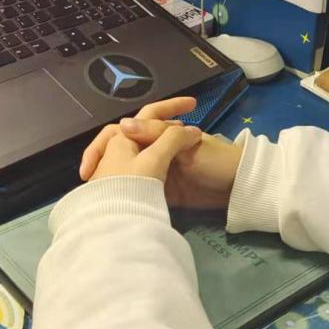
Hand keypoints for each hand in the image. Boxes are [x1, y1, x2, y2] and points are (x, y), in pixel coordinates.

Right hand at [80, 97, 243, 209]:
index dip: (107, 142)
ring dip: (109, 180)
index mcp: (159, 133)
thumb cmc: (217, 159)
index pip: (125, 130)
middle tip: (88, 181)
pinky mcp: (161, 193)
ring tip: (92, 196)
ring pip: (126, 171)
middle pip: (119, 151)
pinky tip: (108, 204)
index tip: (92, 161)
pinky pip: (139, 191)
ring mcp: (156, 171)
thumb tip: (122, 125)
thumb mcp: (186, 144)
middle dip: (101, 163)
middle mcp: (153, 149)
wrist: (239, 188)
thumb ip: (158, 134)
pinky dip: (125, 195)